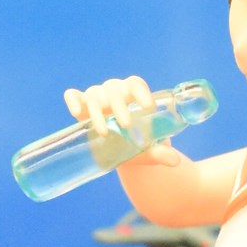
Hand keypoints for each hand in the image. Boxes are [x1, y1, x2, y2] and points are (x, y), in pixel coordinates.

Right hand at [62, 75, 183, 165]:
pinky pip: (73, 96)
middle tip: (126, 125)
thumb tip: (174, 161)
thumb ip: (161, 153)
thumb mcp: (149, 150)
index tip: (149, 107)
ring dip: (97, 111)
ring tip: (103, 133)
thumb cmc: (139, 145)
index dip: (141, 92)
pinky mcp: (81, 108)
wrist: (120, 151)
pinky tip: (76, 112)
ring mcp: (96, 98)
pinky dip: (73, 100)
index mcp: (133, 95)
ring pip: (94, 95)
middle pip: (114, 90)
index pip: (136, 84)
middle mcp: (114, 92)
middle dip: (119, 106)